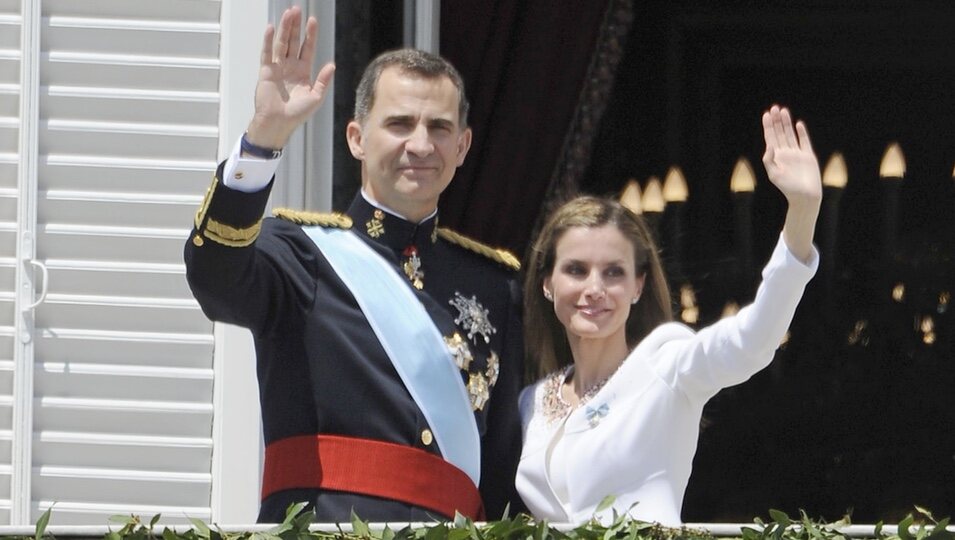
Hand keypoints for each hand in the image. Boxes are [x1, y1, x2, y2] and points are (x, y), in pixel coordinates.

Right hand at [246, 6, 335, 149]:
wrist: (278, 123)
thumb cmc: (296, 114)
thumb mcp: (315, 97)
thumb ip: (323, 81)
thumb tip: (331, 65)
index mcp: (303, 72)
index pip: (308, 48)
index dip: (310, 35)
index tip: (312, 21)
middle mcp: (290, 67)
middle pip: (294, 42)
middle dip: (296, 26)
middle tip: (297, 10)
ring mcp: (278, 68)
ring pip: (281, 44)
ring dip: (284, 28)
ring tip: (288, 14)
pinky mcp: (266, 71)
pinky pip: (267, 53)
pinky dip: (268, 41)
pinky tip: (271, 28)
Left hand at [761, 105, 821, 208]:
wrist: (805, 196)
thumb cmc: (788, 188)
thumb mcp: (774, 174)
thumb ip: (769, 160)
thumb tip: (769, 145)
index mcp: (775, 157)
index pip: (770, 138)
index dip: (768, 126)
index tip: (766, 115)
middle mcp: (785, 153)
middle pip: (779, 133)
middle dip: (776, 121)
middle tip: (774, 108)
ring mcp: (797, 154)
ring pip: (790, 134)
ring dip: (787, 123)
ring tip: (783, 111)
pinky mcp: (808, 156)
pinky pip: (804, 141)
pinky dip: (801, 132)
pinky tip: (798, 124)